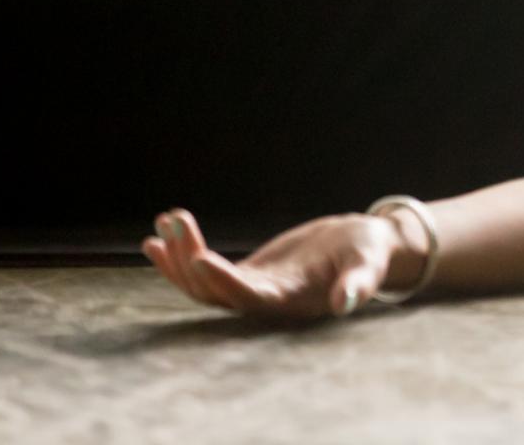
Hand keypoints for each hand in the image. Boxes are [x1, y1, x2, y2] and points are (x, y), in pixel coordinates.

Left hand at [142, 207, 414, 320]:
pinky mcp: (246, 275)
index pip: (248, 296)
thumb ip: (359, 285)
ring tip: (166, 220)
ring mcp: (251, 290)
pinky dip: (177, 258)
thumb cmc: (368, 254)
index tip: (199, 257)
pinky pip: (203, 273)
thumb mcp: (368, 264)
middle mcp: (264, 302)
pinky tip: (155, 239)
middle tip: (176, 219)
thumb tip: (345, 304)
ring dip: (178, 256)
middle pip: (214, 290)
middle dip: (189, 258)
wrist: (362, 248)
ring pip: (201, 284)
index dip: (222, 281)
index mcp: (291, 301)